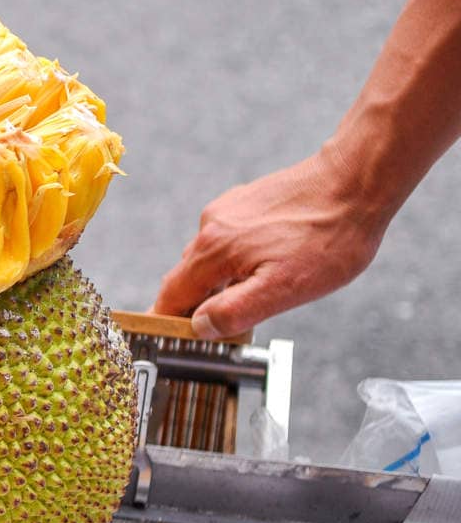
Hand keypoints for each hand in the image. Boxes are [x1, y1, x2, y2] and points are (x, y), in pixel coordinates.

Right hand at [153, 149, 385, 338]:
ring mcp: (227, 210)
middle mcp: (211, 226)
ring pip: (207, 257)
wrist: (356, 182)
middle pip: (186, 276)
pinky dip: (233, 259)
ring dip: (217, 282)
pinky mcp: (245, 201)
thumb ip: (236, 310)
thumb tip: (200, 326)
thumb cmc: (328, 237)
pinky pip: (226, 238)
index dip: (167, 321)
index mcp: (213, 250)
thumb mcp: (285, 289)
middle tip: (217, 331)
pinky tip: (264, 264)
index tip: (170, 340)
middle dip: (194, 304)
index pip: (171, 295)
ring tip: (249, 298)